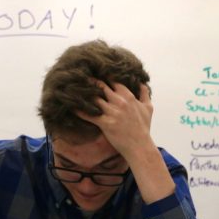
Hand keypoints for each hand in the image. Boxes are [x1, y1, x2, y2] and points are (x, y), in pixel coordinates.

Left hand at [78, 81, 174, 203]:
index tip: (94, 72)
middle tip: (78, 77)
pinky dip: (79, 110)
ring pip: (93, 98)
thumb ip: (144, 94)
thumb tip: (141, 83)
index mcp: (128, 96)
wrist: (139, 146)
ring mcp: (112, 112)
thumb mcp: (148, 108)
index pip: (113, 80)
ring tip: (72, 89)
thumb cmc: (143, 128)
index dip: (103, 75)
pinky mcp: (105, 123)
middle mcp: (119, 101)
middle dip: (90, 82)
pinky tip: (70, 106)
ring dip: (83, 93)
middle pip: (101, 86)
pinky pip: (89, 114)